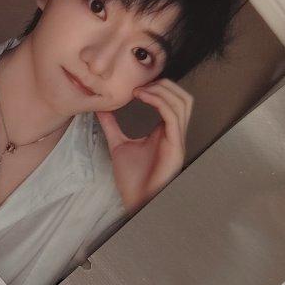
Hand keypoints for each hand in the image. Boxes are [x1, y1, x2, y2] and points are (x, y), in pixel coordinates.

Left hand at [97, 79, 193, 214]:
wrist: (137, 201)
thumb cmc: (133, 179)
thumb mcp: (118, 145)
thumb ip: (112, 126)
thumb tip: (101, 109)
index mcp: (166, 132)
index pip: (173, 101)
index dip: (159, 87)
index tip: (136, 86)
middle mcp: (176, 133)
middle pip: (183, 97)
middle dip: (164, 84)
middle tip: (140, 83)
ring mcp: (178, 140)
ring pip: (183, 103)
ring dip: (162, 91)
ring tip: (140, 90)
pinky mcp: (175, 147)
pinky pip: (173, 117)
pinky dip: (159, 102)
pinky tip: (142, 98)